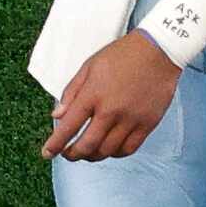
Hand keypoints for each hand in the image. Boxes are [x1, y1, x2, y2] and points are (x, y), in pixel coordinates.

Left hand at [41, 30, 181, 160]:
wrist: (158, 51)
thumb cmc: (122, 55)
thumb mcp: (89, 67)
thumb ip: (71, 92)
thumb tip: (57, 116)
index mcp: (93, 94)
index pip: (68, 127)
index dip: (55, 144)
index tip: (47, 153)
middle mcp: (111, 110)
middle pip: (87, 146)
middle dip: (72, 155)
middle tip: (68, 154)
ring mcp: (130, 119)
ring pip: (107, 151)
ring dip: (93, 156)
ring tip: (87, 152)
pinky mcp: (147, 123)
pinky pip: (128, 149)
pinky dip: (115, 154)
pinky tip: (109, 149)